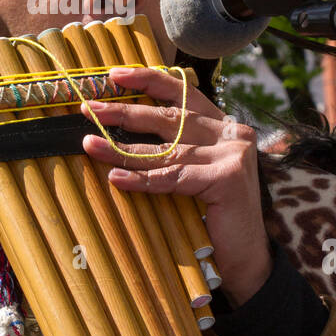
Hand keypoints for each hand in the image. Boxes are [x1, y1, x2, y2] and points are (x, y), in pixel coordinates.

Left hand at [81, 65, 273, 306]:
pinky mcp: (226, 178)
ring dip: (123, 148)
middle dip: (125, 112)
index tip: (115, 76)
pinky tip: (116, 177)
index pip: (184, 93)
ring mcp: (232, 154)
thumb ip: (176, 150)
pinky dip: (142, 179)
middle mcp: (231, 134)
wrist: (247, 259)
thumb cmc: (215, 217)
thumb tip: (122, 134)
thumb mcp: (196, 174)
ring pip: (166, 149)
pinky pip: (173, 177)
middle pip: (169, 117)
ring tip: (90, 144)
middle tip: (88, 109)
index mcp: (224, 126)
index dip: (149, 80)